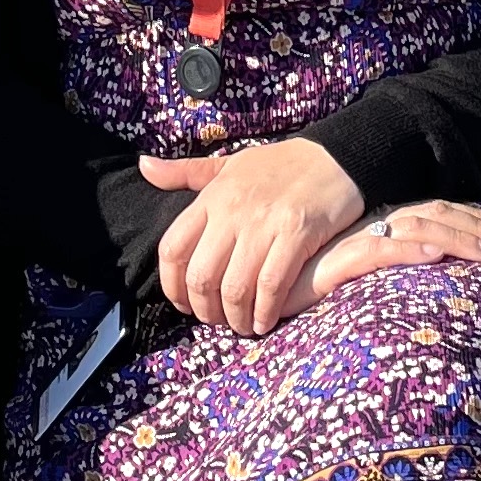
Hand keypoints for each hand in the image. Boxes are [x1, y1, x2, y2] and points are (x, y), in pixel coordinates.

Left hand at [138, 138, 366, 333]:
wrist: (335, 155)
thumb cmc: (280, 165)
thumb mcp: (229, 164)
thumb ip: (186, 173)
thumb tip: (144, 167)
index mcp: (212, 197)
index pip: (173, 248)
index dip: (172, 285)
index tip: (184, 304)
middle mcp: (232, 210)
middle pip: (201, 276)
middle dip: (205, 310)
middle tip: (217, 321)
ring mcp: (264, 222)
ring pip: (235, 287)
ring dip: (236, 317)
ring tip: (243, 325)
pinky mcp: (296, 233)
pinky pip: (272, 285)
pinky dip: (265, 312)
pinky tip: (266, 320)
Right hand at [297, 197, 480, 301]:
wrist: (260, 293)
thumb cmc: (310, 288)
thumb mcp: (362, 276)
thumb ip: (394, 264)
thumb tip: (441, 268)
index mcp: (382, 222)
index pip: (439, 212)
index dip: (478, 222)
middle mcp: (373, 224)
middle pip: (437, 215)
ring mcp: (354, 240)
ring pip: (417, 229)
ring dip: (459, 238)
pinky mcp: (334, 262)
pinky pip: (377, 251)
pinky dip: (408, 250)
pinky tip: (434, 255)